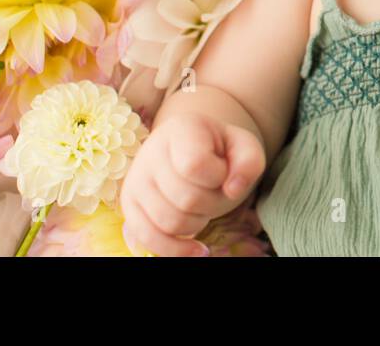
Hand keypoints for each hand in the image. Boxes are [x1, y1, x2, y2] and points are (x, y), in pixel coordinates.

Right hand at [120, 112, 266, 256]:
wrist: (189, 149)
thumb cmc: (219, 150)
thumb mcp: (243, 146)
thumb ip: (249, 161)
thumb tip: (233, 189)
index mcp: (180, 130)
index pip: (195, 165)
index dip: (218, 176)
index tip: (223, 171)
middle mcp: (150, 153)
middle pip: (187, 199)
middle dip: (212, 203)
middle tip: (215, 191)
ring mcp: (136, 181)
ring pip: (170, 222)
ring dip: (197, 223)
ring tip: (202, 206)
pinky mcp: (129, 206)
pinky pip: (148, 239)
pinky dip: (175, 250)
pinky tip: (197, 249)